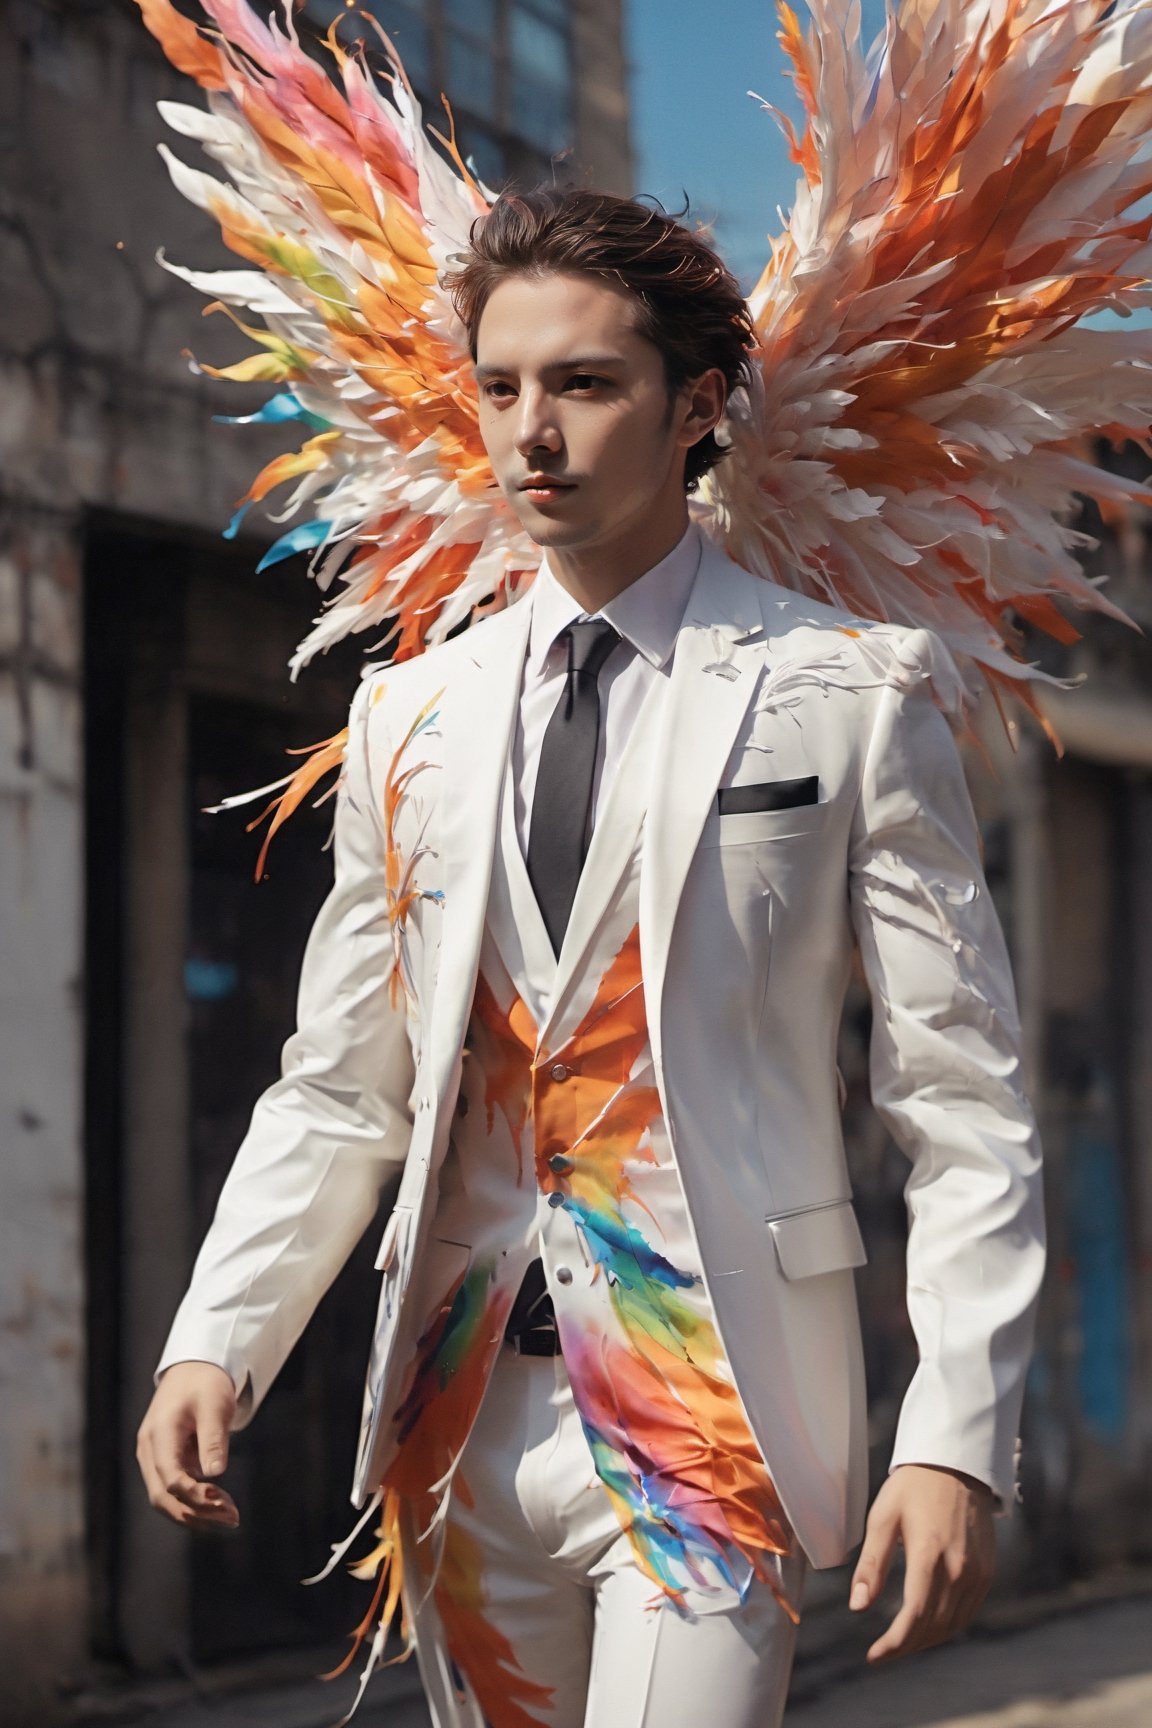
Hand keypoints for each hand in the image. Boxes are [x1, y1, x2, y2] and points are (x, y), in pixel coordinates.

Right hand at [136, 1360, 240, 1531]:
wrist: (193, 1369)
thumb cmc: (205, 1384)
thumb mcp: (215, 1404)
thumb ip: (213, 1438)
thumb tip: (215, 1474)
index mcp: (159, 1434)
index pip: (170, 1478)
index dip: (195, 1495)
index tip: (223, 1502)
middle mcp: (149, 1450)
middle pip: (162, 1497)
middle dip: (196, 1513)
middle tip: (232, 1518)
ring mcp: (152, 1457)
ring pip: (165, 1499)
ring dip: (195, 1512)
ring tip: (229, 1516)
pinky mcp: (162, 1462)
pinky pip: (172, 1491)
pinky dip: (193, 1502)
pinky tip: (218, 1506)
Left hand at [849, 1463, 994, 1661]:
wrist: (956, 1463)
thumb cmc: (913, 1487)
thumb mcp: (882, 1518)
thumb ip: (871, 1565)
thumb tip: (857, 1606)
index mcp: (929, 1554)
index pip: (913, 1617)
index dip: (892, 1644)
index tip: (873, 1657)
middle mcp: (959, 1569)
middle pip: (933, 1627)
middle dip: (906, 1646)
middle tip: (882, 1651)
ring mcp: (977, 1572)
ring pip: (952, 1625)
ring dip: (926, 1640)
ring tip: (902, 1642)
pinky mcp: (987, 1572)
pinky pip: (967, 1612)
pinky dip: (947, 1626)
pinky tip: (929, 1625)